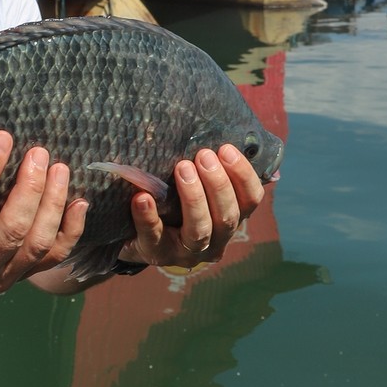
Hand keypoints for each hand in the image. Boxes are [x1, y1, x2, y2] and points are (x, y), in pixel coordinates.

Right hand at [0, 131, 87, 291]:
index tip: (2, 138)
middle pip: (13, 228)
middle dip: (31, 188)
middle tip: (39, 153)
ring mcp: (2, 278)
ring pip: (38, 243)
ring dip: (53, 204)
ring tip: (60, 170)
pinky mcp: (21, 279)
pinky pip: (54, 257)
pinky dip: (72, 230)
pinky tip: (80, 203)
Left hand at [120, 144, 264, 268]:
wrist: (135, 239)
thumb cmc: (173, 206)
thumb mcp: (196, 189)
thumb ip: (208, 169)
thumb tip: (225, 133)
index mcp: (229, 220)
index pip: (250, 201)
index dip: (243, 176)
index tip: (227, 149)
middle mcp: (215, 241)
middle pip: (228, 217)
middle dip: (218, 184)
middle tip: (203, 155)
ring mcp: (187, 252)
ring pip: (199, 229)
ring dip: (194, 197)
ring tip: (182, 167)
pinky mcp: (157, 254)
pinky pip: (154, 236)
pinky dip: (149, 216)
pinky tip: (142, 197)